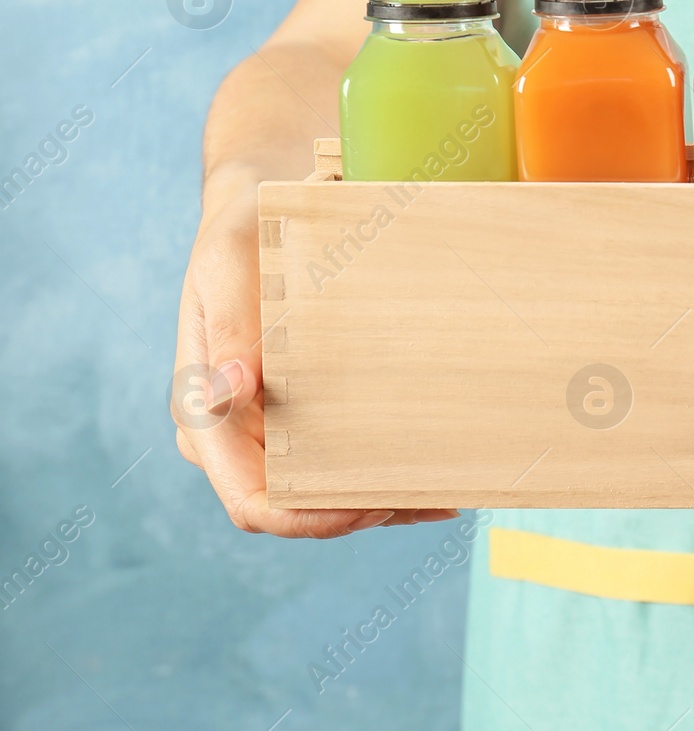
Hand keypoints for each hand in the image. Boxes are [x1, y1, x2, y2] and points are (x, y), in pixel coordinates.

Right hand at [172, 171, 458, 537]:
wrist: (262, 216)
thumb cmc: (244, 235)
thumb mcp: (230, 264)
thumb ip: (229, 326)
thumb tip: (229, 388)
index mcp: (206, 414)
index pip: (252, 501)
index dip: (312, 518)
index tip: (372, 502)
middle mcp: (236, 436)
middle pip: (299, 507)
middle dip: (362, 510)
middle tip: (431, 494)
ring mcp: (271, 432)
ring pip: (326, 493)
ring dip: (384, 498)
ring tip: (448, 490)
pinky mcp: (304, 418)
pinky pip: (343, 463)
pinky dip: (387, 475)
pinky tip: (439, 480)